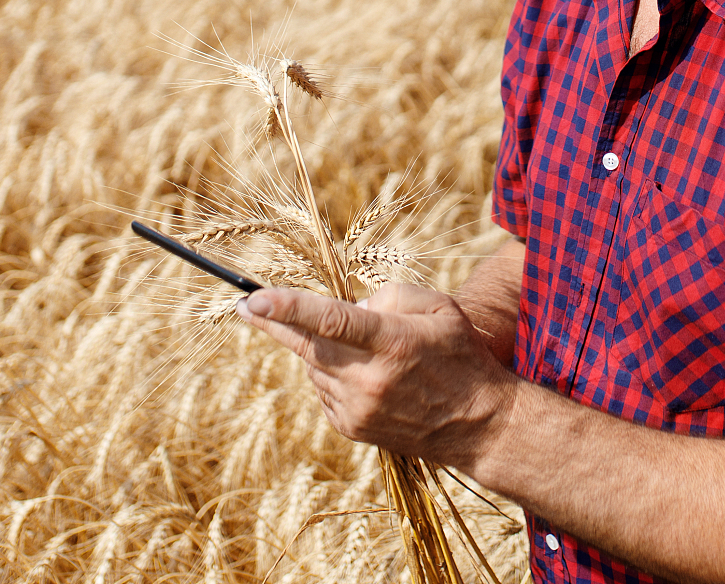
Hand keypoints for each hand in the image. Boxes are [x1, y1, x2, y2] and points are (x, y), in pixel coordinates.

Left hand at [236, 282, 519, 468]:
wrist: (479, 425)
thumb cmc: (461, 355)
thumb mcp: (439, 306)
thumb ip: (390, 295)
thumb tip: (347, 308)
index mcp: (392, 343)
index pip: (330, 321)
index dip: (288, 309)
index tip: (252, 301)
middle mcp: (369, 380)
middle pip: (306, 345)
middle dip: (274, 323)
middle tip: (245, 306)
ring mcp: (357, 409)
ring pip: (313, 365)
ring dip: (316, 346)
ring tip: (356, 344)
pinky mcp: (351, 427)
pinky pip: (322, 388)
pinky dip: (328, 372)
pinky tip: (358, 370)